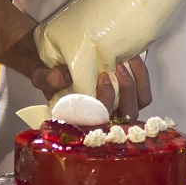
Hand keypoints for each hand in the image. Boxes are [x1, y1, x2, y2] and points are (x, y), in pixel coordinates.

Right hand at [29, 55, 152, 118]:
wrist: (59, 62)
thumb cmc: (51, 74)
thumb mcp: (42, 75)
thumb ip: (47, 78)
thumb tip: (63, 76)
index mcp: (81, 120)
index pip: (97, 125)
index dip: (104, 105)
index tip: (101, 78)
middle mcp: (102, 119)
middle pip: (123, 116)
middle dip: (124, 92)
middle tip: (116, 68)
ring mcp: (117, 109)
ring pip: (136, 108)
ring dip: (135, 85)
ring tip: (126, 61)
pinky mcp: (130, 96)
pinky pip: (143, 95)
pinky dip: (142, 78)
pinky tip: (133, 59)